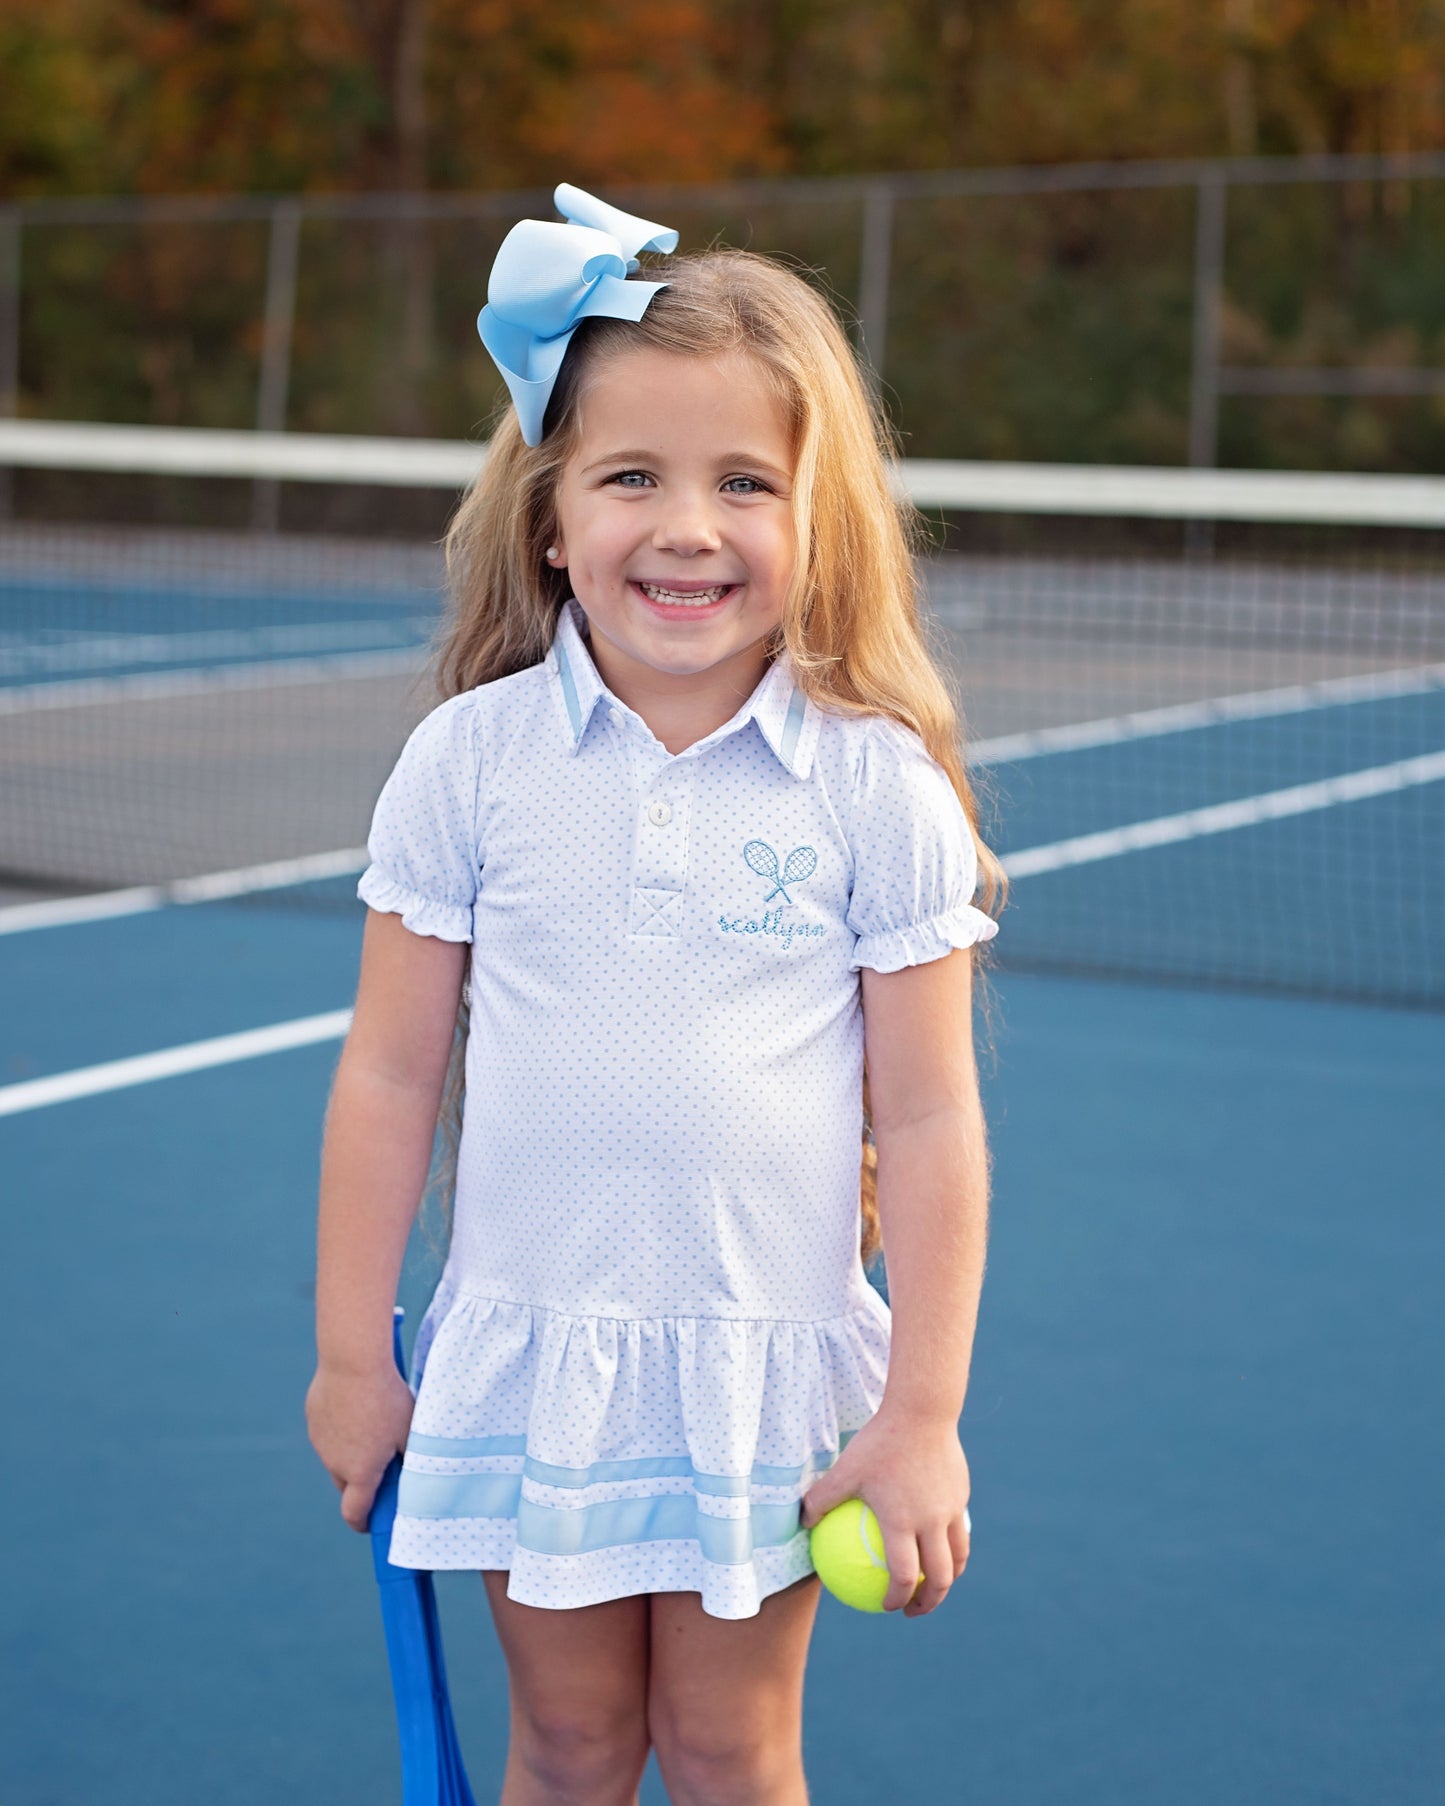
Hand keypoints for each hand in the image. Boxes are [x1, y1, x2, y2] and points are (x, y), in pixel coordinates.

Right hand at [305, 1363, 415, 1532]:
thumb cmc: (387, 1399)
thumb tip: (408, 1472)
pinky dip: (341, 1428)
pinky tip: (357, 1405)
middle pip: (346, 1484)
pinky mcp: (313, 1419)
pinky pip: (328, 1432)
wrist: (352, 1362)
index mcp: (360, 1473)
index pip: (355, 1514)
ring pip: (336, 1456)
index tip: (371, 1522)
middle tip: (382, 1464)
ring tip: (372, 1424)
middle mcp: (335, 1463)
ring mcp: (320, 1441)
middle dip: (361, 1482)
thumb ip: (407, 1457)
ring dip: (351, 1452)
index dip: (363, 1523)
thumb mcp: (408, 1431)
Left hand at [799, 1408, 970, 1616]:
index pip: (903, 1575)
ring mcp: (951, 1510)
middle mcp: (932, 1522)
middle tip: (914, 1608)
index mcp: (903, 1522)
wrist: (923, 1411)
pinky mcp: (962, 1495)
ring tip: (934, 1582)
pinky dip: (951, 1545)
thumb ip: (822, 1497)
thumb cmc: (879, 1441)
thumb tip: (803, 1521)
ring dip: (948, 1577)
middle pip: (940, 1577)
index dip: (896, 1598)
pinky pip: (959, 1529)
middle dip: (929, 1601)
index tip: (887, 1607)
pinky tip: (937, 1539)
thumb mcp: (845, 1468)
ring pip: (957, 1557)